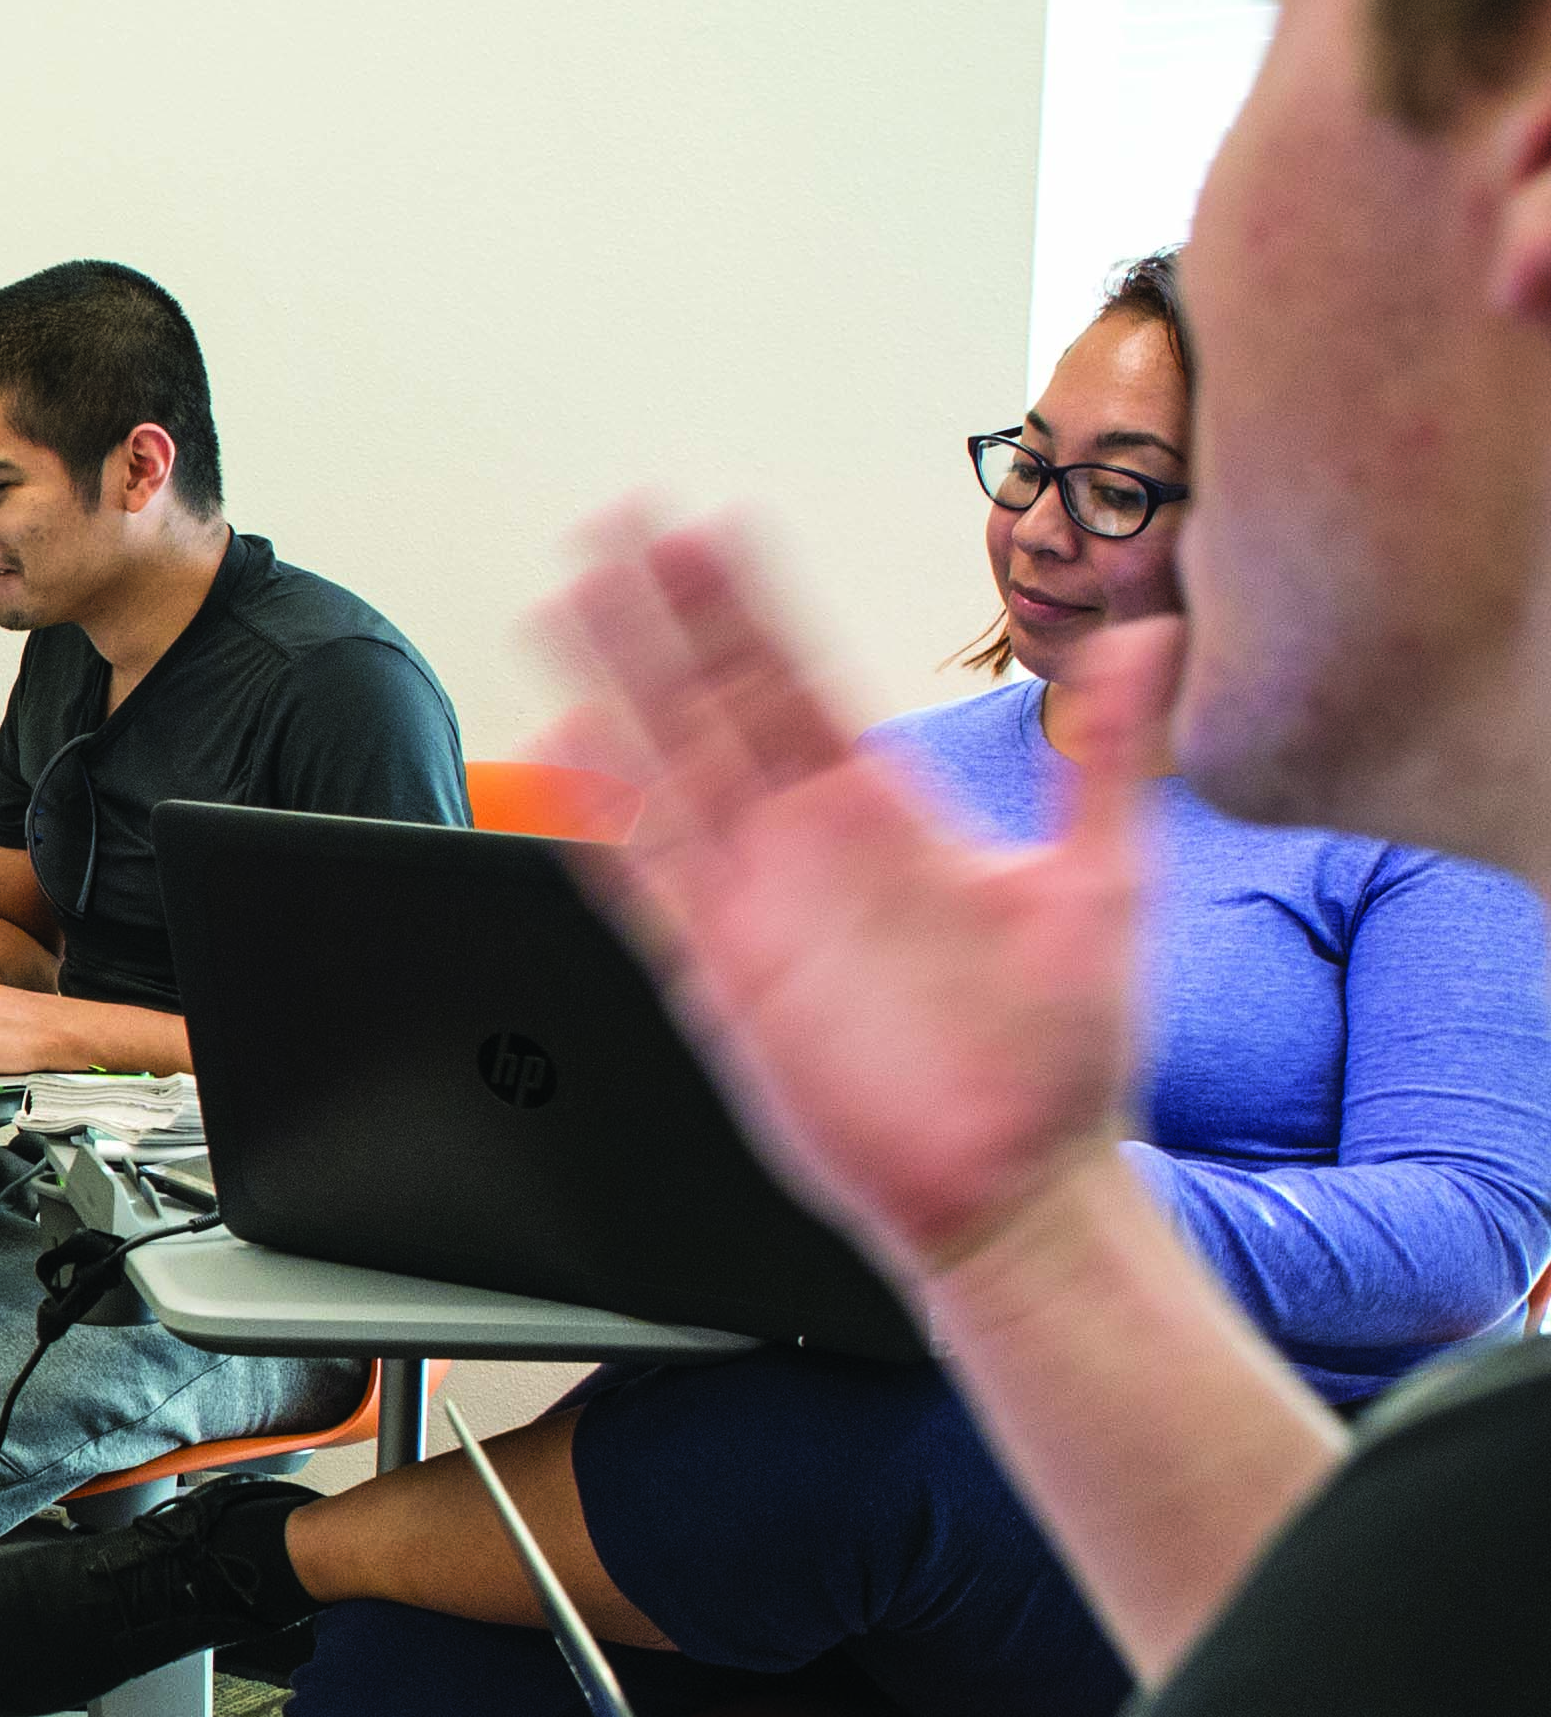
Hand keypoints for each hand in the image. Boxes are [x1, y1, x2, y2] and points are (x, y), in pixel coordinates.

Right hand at [547, 511, 1155, 1280]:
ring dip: (615, 693)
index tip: (704, 527)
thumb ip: (1111, 757)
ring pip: (665, 774)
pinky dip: (605, 825)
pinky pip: (649, 887)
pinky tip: (568, 760)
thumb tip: (1150, 636)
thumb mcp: (1107, 884)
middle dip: (657, 618)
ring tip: (566, 611)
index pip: (796, 677)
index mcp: (887, 811)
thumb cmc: (1062, 1053)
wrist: (1014, 1189)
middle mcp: (809, 845)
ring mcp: (757, 907)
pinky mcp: (721, 982)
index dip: (745, 604)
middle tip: (611, 530)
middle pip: (710, 704)